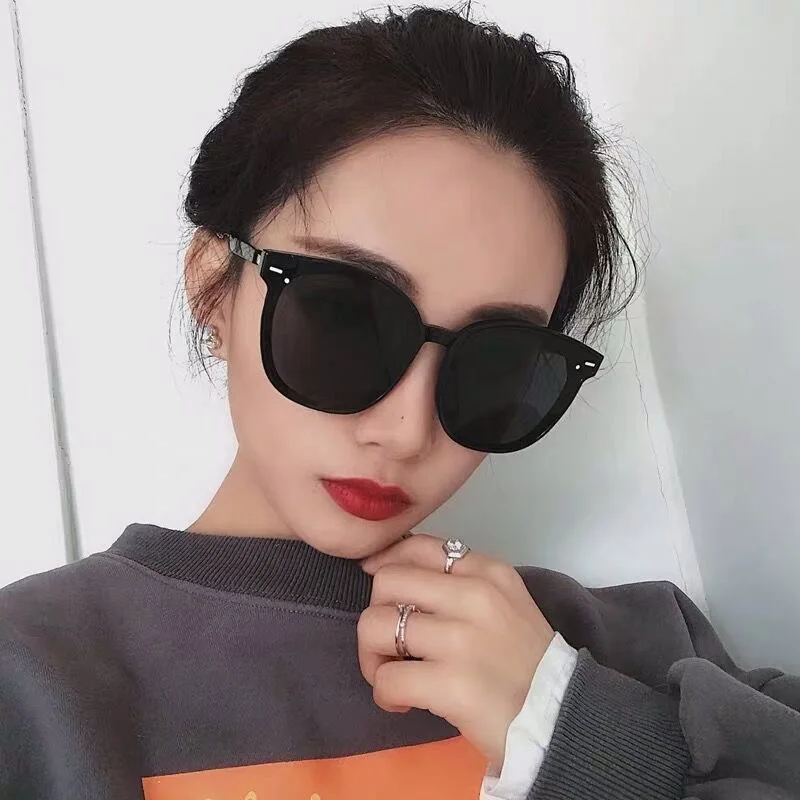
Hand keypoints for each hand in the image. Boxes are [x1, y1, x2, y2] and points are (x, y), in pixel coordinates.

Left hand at [358, 533, 554, 769]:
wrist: (562, 720)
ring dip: (372, 656)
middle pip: (388, 581)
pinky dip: (384, 693)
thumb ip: (460, 583)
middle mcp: (476, 596)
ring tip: (392, 673)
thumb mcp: (504, 603)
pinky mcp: (452, 684)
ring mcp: (462, 640)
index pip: (420, 546)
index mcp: (489, 573)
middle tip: (389, 643)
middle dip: (376, 612)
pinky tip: (403, 703)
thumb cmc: (526, 663)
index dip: (386, 563)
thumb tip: (394, 573)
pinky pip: (386, 678)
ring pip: (376, 626)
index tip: (379, 588)